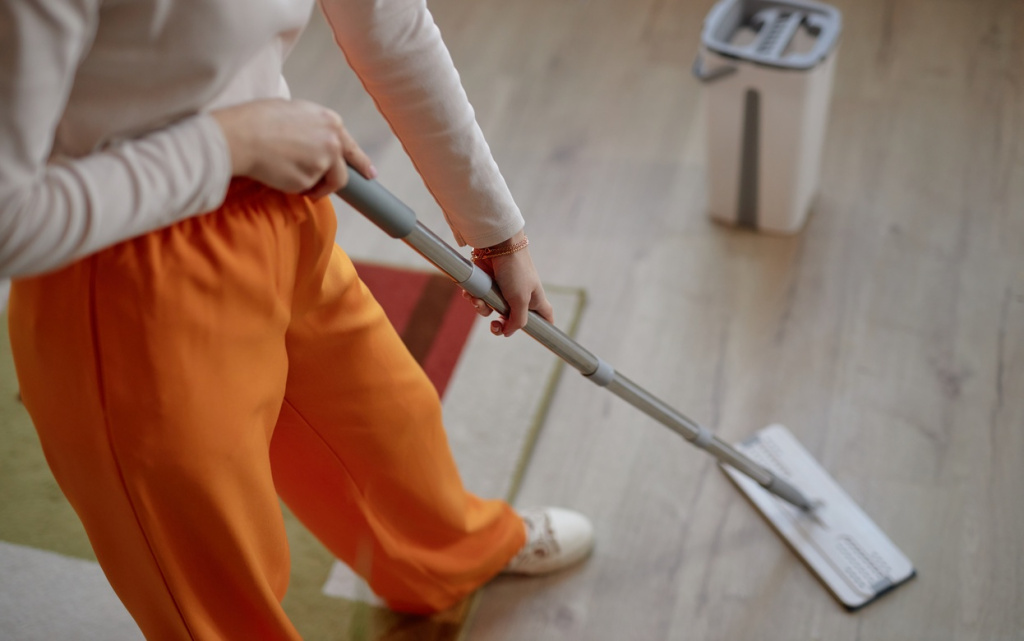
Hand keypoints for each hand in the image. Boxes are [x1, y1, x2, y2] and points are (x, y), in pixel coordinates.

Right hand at [211, 98, 375, 199]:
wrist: (241, 135)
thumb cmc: (258, 119)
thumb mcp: (294, 111)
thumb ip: (312, 126)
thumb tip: (313, 140)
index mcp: (330, 122)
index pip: (351, 147)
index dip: (361, 163)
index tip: (370, 174)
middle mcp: (332, 142)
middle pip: (341, 172)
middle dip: (332, 182)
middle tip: (322, 189)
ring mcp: (322, 163)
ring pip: (322, 184)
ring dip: (309, 184)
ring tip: (285, 171)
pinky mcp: (308, 181)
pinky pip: (304, 189)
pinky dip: (293, 186)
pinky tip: (277, 172)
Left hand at [462, 230, 553, 336]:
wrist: (496, 245)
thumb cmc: (515, 270)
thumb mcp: (521, 300)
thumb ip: (518, 320)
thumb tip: (507, 333)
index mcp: (534, 300)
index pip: (546, 316)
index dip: (544, 326)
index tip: (539, 334)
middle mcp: (519, 296)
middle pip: (511, 320)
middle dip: (499, 325)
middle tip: (495, 325)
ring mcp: (502, 290)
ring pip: (491, 310)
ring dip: (481, 308)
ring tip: (478, 300)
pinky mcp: (487, 284)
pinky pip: (479, 298)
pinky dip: (474, 297)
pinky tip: (471, 293)